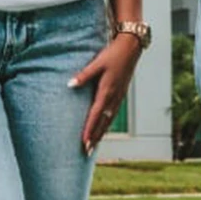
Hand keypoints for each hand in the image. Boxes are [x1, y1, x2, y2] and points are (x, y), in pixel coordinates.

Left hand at [71, 32, 141, 153]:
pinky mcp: (121, 93)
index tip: (83, 142)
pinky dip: (107, 123)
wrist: (131, 48)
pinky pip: (113, 113)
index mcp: (107, 90)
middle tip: (86, 152)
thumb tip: (69, 85)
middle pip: (103, 122)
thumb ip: (83, 75)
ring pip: (110, 119)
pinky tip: (104, 127)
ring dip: (101, 133)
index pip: (96, 114)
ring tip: (94, 145)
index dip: (89, 129)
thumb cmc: (113, 54)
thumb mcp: (97, 63)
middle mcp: (114, 97)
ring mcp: (119, 96)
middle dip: (95, 137)